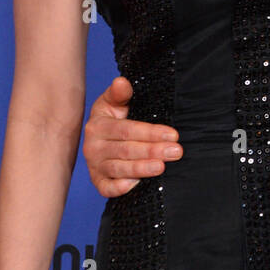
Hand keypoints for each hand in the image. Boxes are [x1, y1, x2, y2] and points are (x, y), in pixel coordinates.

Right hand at [83, 74, 181, 196]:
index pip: (126, 130)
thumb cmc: (113, 119)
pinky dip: (118, 188)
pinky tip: (135, 185)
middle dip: (152, 151)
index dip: (150, 132)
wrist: (100, 140)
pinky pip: (106, 188)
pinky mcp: (98, 181)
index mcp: (98, 125)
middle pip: (125, 150)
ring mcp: (95, 166)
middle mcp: (93, 147)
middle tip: (176, 152)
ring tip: (161, 167)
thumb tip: (122, 82)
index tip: (173, 134)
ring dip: (141, 169)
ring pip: (118, 169)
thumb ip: (120, 94)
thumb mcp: (114, 103)